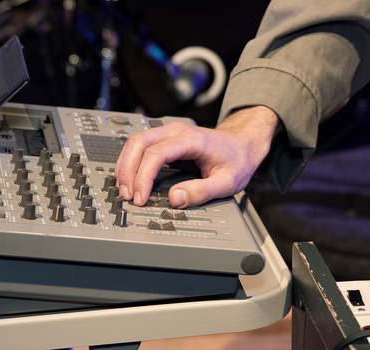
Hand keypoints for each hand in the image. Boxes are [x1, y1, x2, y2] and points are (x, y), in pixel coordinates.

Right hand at [114, 106, 280, 207]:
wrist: (243, 144)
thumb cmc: (237, 160)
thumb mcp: (227, 182)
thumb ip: (201, 192)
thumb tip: (174, 198)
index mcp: (191, 140)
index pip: (156, 154)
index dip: (143, 177)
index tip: (141, 198)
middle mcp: (176, 131)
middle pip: (139, 143)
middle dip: (128, 171)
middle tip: (127, 196)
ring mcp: (169, 132)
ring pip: (135, 142)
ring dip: (125, 166)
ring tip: (125, 190)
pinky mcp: (165, 139)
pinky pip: (140, 146)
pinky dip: (130, 162)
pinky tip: (130, 179)